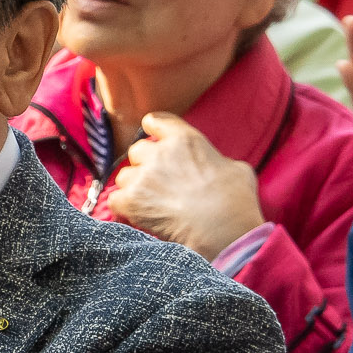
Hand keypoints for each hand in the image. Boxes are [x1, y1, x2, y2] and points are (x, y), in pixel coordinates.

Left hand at [105, 114, 264, 258]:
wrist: (223, 232)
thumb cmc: (236, 202)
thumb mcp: (237, 169)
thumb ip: (217, 160)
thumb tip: (215, 167)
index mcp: (185, 139)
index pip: (156, 121)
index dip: (153, 131)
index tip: (154, 140)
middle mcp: (160, 153)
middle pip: (137, 150)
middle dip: (144, 165)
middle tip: (159, 183)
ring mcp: (143, 176)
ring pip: (124, 176)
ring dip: (134, 188)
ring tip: (151, 205)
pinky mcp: (131, 201)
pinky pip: (115, 200)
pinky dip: (124, 209)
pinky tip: (138, 217)